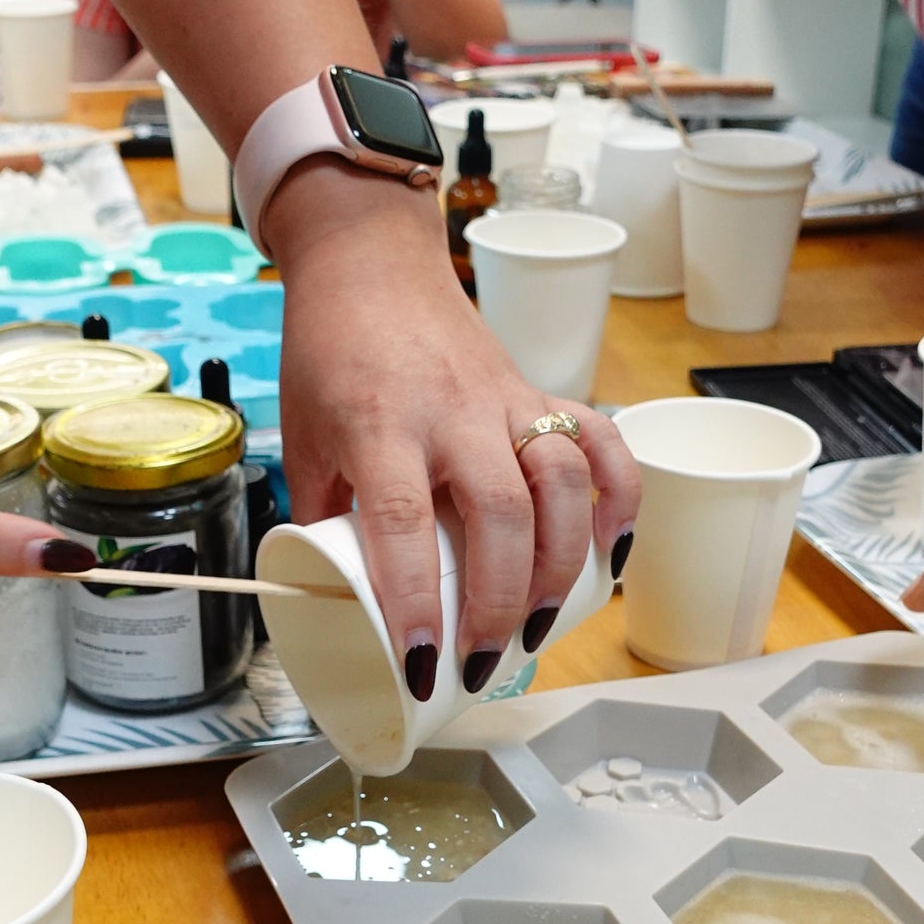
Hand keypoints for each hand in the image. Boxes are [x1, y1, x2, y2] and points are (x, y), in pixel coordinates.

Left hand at [269, 166, 641, 690]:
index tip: (420, 661)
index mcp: (378, 425)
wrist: (369, 262)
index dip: (414, 599)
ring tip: (539, 623)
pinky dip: (621, 498)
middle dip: (499, 603)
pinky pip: (601, 442)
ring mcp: (504, 399)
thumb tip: (338, 599)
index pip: (401, 523)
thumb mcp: (302, 438)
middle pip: (499, 515)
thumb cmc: (330, 350)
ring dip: (560, 565)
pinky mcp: (537, 390)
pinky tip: (612, 551)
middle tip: (485, 661)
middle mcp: (450, 412)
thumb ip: (324, 517)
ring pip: (560, 483)